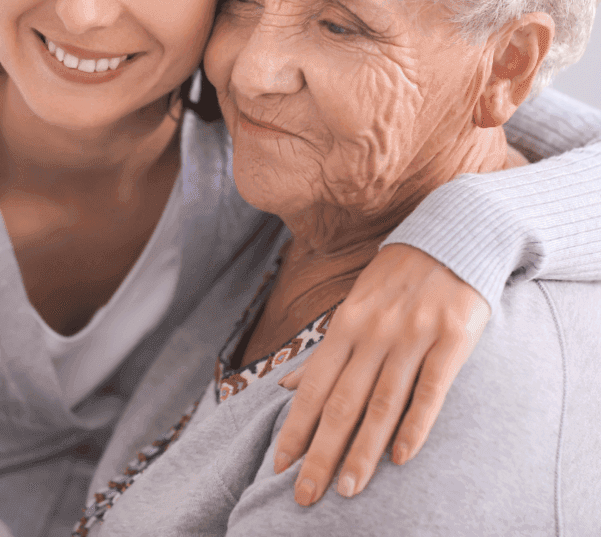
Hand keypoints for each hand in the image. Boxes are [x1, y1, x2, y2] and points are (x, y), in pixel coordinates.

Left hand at [272, 243, 489, 504]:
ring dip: (362, 451)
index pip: (313, 387)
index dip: (295, 428)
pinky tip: (400, 458)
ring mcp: (412, 337)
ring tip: (348, 489)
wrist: (453, 238)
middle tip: (307, 495)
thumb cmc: (396, 279)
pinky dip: (414, 425)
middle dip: (321, 453)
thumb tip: (284, 385)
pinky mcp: (452, 340)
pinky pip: (430, 391)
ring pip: (382, 404)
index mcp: (346, 325)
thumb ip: (324, 351)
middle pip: (342, 404)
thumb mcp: (353, 306)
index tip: (280, 466)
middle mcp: (373, 333)